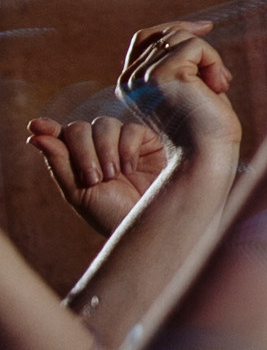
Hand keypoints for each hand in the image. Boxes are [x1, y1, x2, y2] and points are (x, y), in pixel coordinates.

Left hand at [28, 115, 167, 236]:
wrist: (149, 224)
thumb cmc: (110, 214)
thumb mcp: (78, 193)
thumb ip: (59, 162)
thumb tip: (35, 135)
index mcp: (78, 160)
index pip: (60, 135)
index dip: (47, 128)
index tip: (35, 126)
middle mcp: (99, 147)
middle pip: (80, 128)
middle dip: (82, 151)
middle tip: (94, 179)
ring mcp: (124, 143)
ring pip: (105, 125)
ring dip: (105, 151)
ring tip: (113, 176)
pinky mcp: (149, 142)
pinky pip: (131, 129)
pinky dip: (127, 148)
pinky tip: (130, 169)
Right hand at [115, 21, 239, 153]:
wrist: (207, 156)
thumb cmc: (207, 127)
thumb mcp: (192, 87)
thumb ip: (184, 63)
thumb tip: (194, 29)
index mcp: (132, 83)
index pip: (147, 38)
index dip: (175, 28)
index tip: (206, 28)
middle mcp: (131, 78)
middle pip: (168, 34)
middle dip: (201, 49)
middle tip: (219, 81)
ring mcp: (143, 76)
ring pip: (182, 38)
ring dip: (211, 59)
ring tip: (217, 88)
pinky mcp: (161, 75)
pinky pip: (195, 46)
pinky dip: (214, 62)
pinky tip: (217, 88)